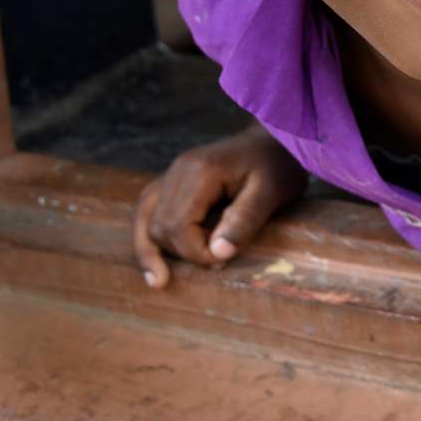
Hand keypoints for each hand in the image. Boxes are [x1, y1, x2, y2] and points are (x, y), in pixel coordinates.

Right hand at [132, 125, 308, 288]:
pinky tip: (153, 260)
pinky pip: (148, 209)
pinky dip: (147, 234)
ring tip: (159, 280)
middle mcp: (177, 170)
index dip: (195, 252)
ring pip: (144, 217)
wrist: (274, 140)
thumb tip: (216, 254)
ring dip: (150, 249)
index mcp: (200, 172)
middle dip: (179, 252)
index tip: (223, 260)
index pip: (178, 224)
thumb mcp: (270, 193)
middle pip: (158, 224)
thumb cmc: (276, 165)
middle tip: (213, 264)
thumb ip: (244, 221)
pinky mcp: (172, 180)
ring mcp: (171, 173)